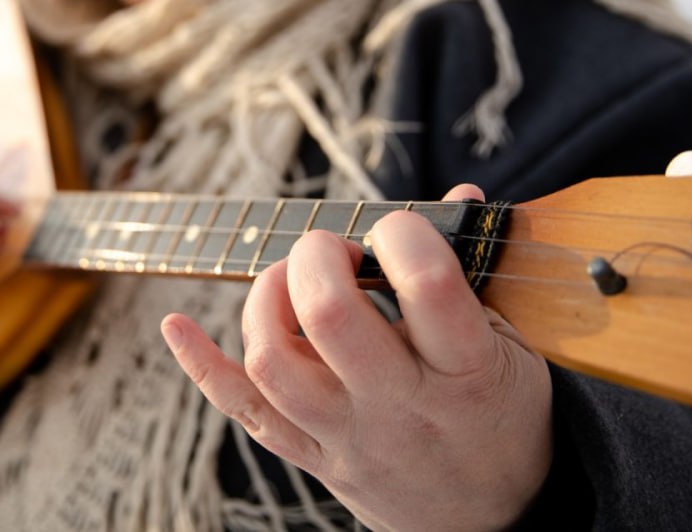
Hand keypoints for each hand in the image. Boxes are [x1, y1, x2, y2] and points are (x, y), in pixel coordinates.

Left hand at [162, 184, 552, 530]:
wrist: (490, 522)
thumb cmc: (502, 415)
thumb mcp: (515, 344)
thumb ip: (477, 270)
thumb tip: (457, 193)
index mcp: (466, 370)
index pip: (429, 288)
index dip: (404, 235)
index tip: (398, 227)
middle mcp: (400, 406)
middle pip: (330, 318)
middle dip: (317, 258)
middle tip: (333, 249)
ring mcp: (348, 435)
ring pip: (275, 364)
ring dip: (267, 300)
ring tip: (292, 280)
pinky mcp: (311, 455)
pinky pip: (242, 411)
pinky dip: (200, 365)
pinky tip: (176, 325)